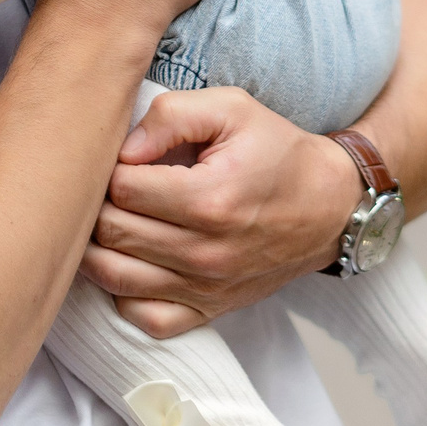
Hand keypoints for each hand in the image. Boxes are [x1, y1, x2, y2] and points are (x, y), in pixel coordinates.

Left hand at [78, 88, 365, 336]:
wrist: (329, 207)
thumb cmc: (276, 152)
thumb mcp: (231, 108)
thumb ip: (170, 115)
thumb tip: (122, 150)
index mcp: (210, 200)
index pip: (122, 189)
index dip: (109, 167)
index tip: (121, 158)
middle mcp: (205, 253)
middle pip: (111, 233)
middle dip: (98, 204)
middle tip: (107, 185)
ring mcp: (206, 290)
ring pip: (113, 277)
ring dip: (97, 246)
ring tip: (107, 218)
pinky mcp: (208, 311)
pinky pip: (142, 317)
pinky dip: (121, 292)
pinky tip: (128, 260)